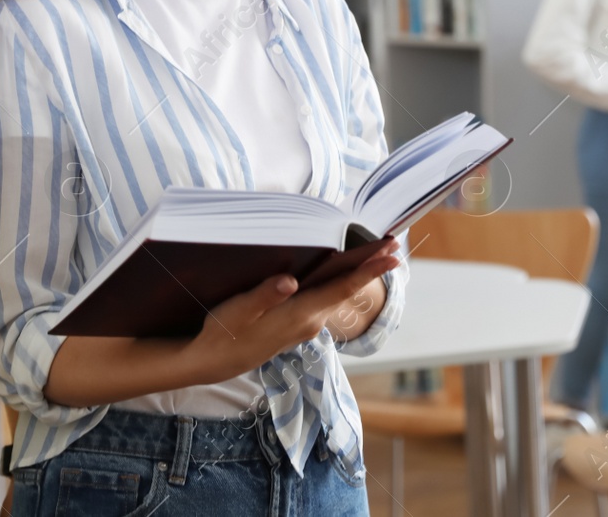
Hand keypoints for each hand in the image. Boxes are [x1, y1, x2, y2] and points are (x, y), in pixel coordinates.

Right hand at [184, 240, 399, 384]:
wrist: (214, 362)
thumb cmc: (224, 331)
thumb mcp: (240, 310)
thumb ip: (265, 294)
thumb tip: (290, 280)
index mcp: (301, 314)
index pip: (342, 288)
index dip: (368, 270)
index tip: (391, 255)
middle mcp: (310, 322)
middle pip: (347, 289)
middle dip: (371, 267)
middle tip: (393, 246)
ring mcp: (306, 325)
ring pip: (338, 295)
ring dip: (357, 275)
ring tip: (375, 255)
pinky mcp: (297, 325)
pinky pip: (326, 300)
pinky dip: (339, 284)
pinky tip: (340, 273)